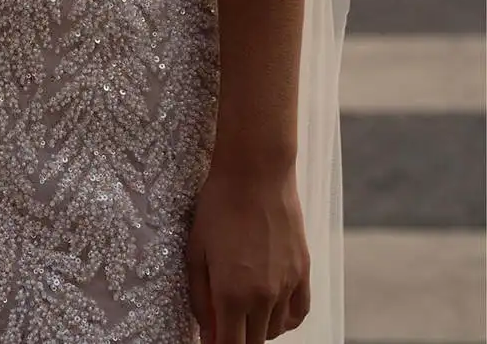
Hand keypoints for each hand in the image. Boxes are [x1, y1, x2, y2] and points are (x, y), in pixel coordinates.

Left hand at [186, 158, 310, 343]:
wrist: (255, 173)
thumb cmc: (218, 206)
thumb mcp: (196, 250)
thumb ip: (200, 296)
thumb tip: (205, 330)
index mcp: (231, 294)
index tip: (211, 338)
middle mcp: (262, 298)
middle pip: (252, 343)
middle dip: (236, 338)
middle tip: (224, 320)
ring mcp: (287, 286)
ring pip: (275, 330)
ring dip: (258, 328)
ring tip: (243, 308)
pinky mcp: (303, 272)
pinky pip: (298, 314)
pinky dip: (285, 320)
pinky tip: (272, 309)